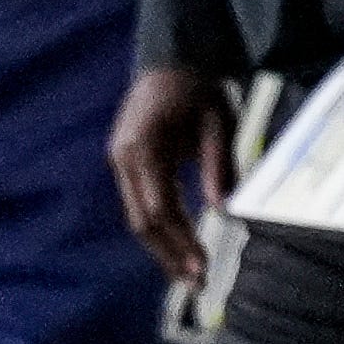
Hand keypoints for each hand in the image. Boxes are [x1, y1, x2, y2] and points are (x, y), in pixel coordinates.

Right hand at [108, 65, 235, 288]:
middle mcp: (124, 158)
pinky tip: (178, 250)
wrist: (171, 59)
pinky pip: (139, 205)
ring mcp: (120, 162)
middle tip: (197, 284)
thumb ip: (219, 165)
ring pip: (136, 217)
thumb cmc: (199, 88)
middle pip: (142, 221)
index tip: (202, 266)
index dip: (181, 241)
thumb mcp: (219, 122)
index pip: (160, 207)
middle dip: (168, 255)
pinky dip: (159, 230)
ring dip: (162, 249)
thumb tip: (224, 211)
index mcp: (143, 146)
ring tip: (189, 276)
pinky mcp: (126, 164)